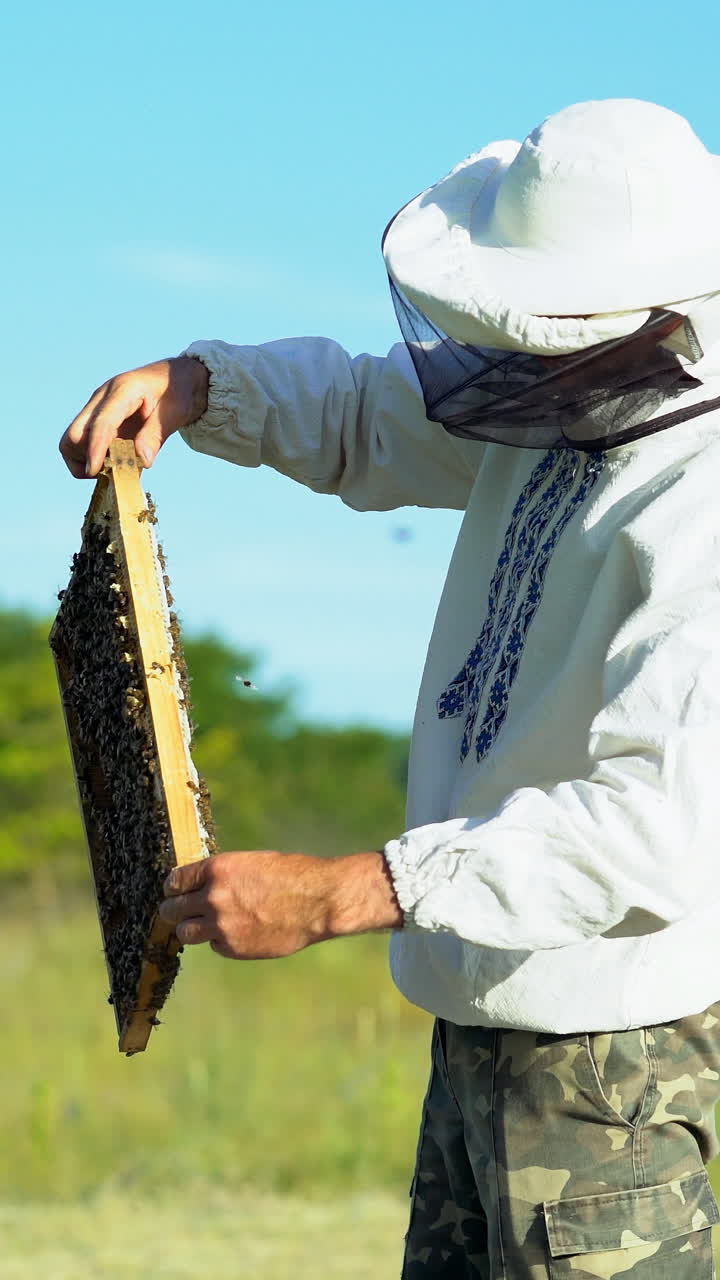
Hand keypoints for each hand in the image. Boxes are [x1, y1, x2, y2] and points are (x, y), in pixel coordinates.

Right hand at [59, 354, 208, 477]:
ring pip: (73, 441)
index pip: (101, 423)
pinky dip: (95, 458)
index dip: (95, 449)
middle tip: (113, 471)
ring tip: (117, 466)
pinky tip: (117, 461)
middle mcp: (102, 398)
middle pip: (75, 434)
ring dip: (88, 460)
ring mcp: (96, 408)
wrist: (173, 377)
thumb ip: (156, 435)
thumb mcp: (175, 412)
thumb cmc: (176, 392)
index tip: (94, 471)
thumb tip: (143, 461)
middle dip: (86, 459)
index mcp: (123, 391)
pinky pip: (84, 444)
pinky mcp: (97, 419)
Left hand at [158, 850, 402, 958]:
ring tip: (202, 926)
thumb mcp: (251, 864)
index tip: (175, 891)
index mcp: (217, 869)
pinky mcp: (233, 948)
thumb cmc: (290, 876)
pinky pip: (214, 946)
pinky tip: (238, 933)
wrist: (317, 902)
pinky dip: (220, 941)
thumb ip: (223, 876)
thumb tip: (201, 886)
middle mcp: (213, 897)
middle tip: (177, 912)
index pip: (175, 881)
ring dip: (191, 929)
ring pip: (185, 933)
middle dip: (173, 910)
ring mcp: (221, 925)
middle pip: (172, 910)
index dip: (174, 887)